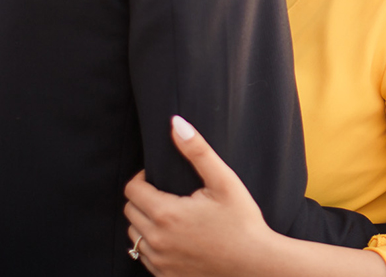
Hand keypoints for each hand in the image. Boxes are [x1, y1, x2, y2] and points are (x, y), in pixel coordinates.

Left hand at [124, 116, 280, 275]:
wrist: (255, 264)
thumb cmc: (243, 222)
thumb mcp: (224, 181)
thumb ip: (198, 151)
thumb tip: (176, 124)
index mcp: (166, 214)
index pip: (132, 190)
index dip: (142, 178)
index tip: (158, 177)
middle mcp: (156, 239)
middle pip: (129, 211)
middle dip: (143, 198)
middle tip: (166, 194)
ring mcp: (159, 260)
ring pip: (134, 235)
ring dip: (144, 222)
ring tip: (170, 215)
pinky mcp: (165, 275)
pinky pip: (144, 256)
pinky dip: (152, 244)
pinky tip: (174, 237)